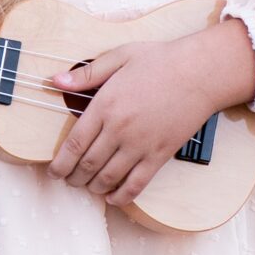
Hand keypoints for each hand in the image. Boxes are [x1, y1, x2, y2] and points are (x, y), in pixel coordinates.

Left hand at [48, 18, 254, 208]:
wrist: (201, 72)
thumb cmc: (160, 60)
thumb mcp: (119, 57)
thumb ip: (86, 73)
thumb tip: (55, 81)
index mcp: (105, 105)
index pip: (74, 144)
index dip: (59, 164)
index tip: (53, 172)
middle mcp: (120, 129)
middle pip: (87, 165)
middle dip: (73, 178)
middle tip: (68, 180)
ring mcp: (140, 145)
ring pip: (108, 177)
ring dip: (93, 188)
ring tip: (88, 188)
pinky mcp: (160, 154)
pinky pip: (136, 184)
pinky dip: (121, 196)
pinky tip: (113, 197)